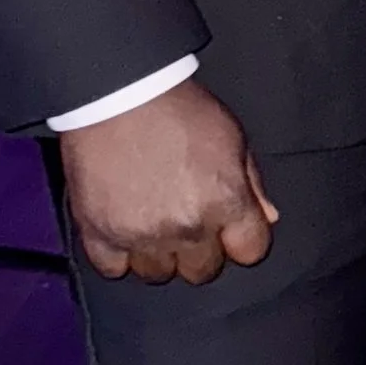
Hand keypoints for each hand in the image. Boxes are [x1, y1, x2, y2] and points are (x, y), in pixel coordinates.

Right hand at [59, 76, 277, 284]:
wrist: (118, 91)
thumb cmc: (179, 109)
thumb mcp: (232, 137)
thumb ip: (252, 183)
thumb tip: (268, 218)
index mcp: (225, 202)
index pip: (250, 251)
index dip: (241, 239)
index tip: (229, 227)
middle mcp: (186, 226)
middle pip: (203, 270)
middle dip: (200, 249)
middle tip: (186, 220)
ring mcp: (140, 234)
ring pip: (158, 273)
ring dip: (158, 254)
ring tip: (152, 223)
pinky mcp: (98, 232)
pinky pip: (112, 268)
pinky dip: (117, 254)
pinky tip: (122, 229)